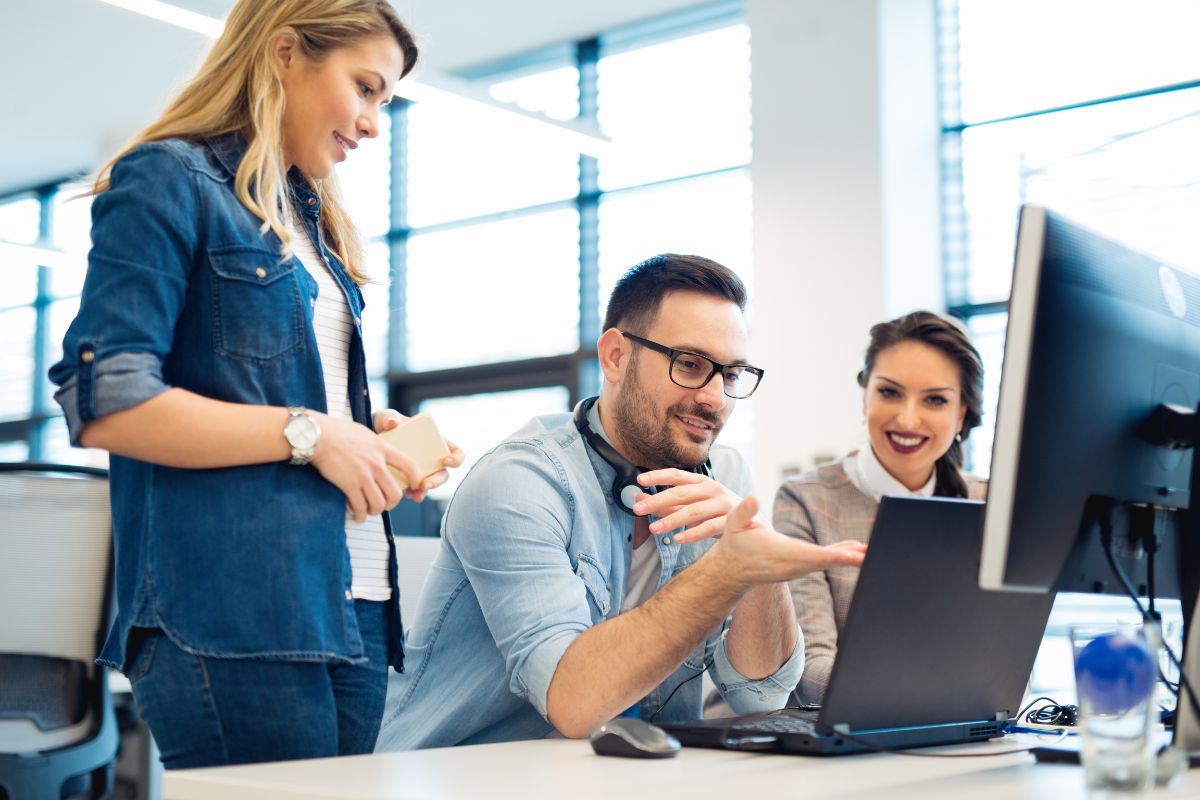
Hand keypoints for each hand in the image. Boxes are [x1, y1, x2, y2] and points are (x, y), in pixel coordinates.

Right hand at [311, 413, 419, 521]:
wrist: (318, 436)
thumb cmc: (338, 432)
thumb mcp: (365, 433)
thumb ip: (376, 445)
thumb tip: (380, 451)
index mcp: (383, 448)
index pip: (409, 465)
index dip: (416, 479)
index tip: (414, 485)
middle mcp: (377, 464)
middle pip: (395, 493)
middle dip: (392, 503)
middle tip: (385, 504)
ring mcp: (364, 475)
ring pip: (379, 503)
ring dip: (375, 511)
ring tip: (369, 510)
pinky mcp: (349, 485)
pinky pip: (360, 507)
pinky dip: (360, 515)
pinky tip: (357, 515)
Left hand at [372, 410, 465, 502]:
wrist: (370, 440)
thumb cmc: (385, 425)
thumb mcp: (386, 418)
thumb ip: (389, 417)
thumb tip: (392, 422)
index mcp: (435, 442)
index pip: (456, 452)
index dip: (456, 458)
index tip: (445, 461)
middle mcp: (432, 458)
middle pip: (443, 473)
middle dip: (437, 481)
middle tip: (425, 484)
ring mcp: (422, 470)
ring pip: (431, 484)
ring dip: (425, 491)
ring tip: (415, 494)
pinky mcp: (410, 479)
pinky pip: (416, 490)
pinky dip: (414, 494)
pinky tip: (407, 495)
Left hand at [630, 468, 741, 543]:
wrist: (754, 526)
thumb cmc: (718, 514)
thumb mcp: (693, 506)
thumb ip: (668, 505)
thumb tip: (638, 500)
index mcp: (702, 482)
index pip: (677, 475)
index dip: (658, 476)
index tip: (639, 480)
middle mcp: (713, 489)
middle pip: (682, 493)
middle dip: (658, 500)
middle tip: (638, 509)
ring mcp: (723, 504)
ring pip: (694, 511)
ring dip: (671, 520)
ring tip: (653, 529)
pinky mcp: (732, 520)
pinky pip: (709, 527)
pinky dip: (692, 533)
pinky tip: (677, 539)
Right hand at [708, 495, 866, 588]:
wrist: (733, 569)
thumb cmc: (736, 543)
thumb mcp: (734, 524)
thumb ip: (744, 511)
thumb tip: (752, 498)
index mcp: (782, 554)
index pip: (813, 555)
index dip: (835, 555)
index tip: (854, 555)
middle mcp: (793, 565)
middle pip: (827, 561)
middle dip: (850, 558)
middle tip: (874, 554)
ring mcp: (797, 567)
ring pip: (828, 561)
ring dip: (849, 557)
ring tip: (869, 551)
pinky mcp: (799, 565)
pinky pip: (823, 561)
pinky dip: (840, 555)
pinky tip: (854, 551)